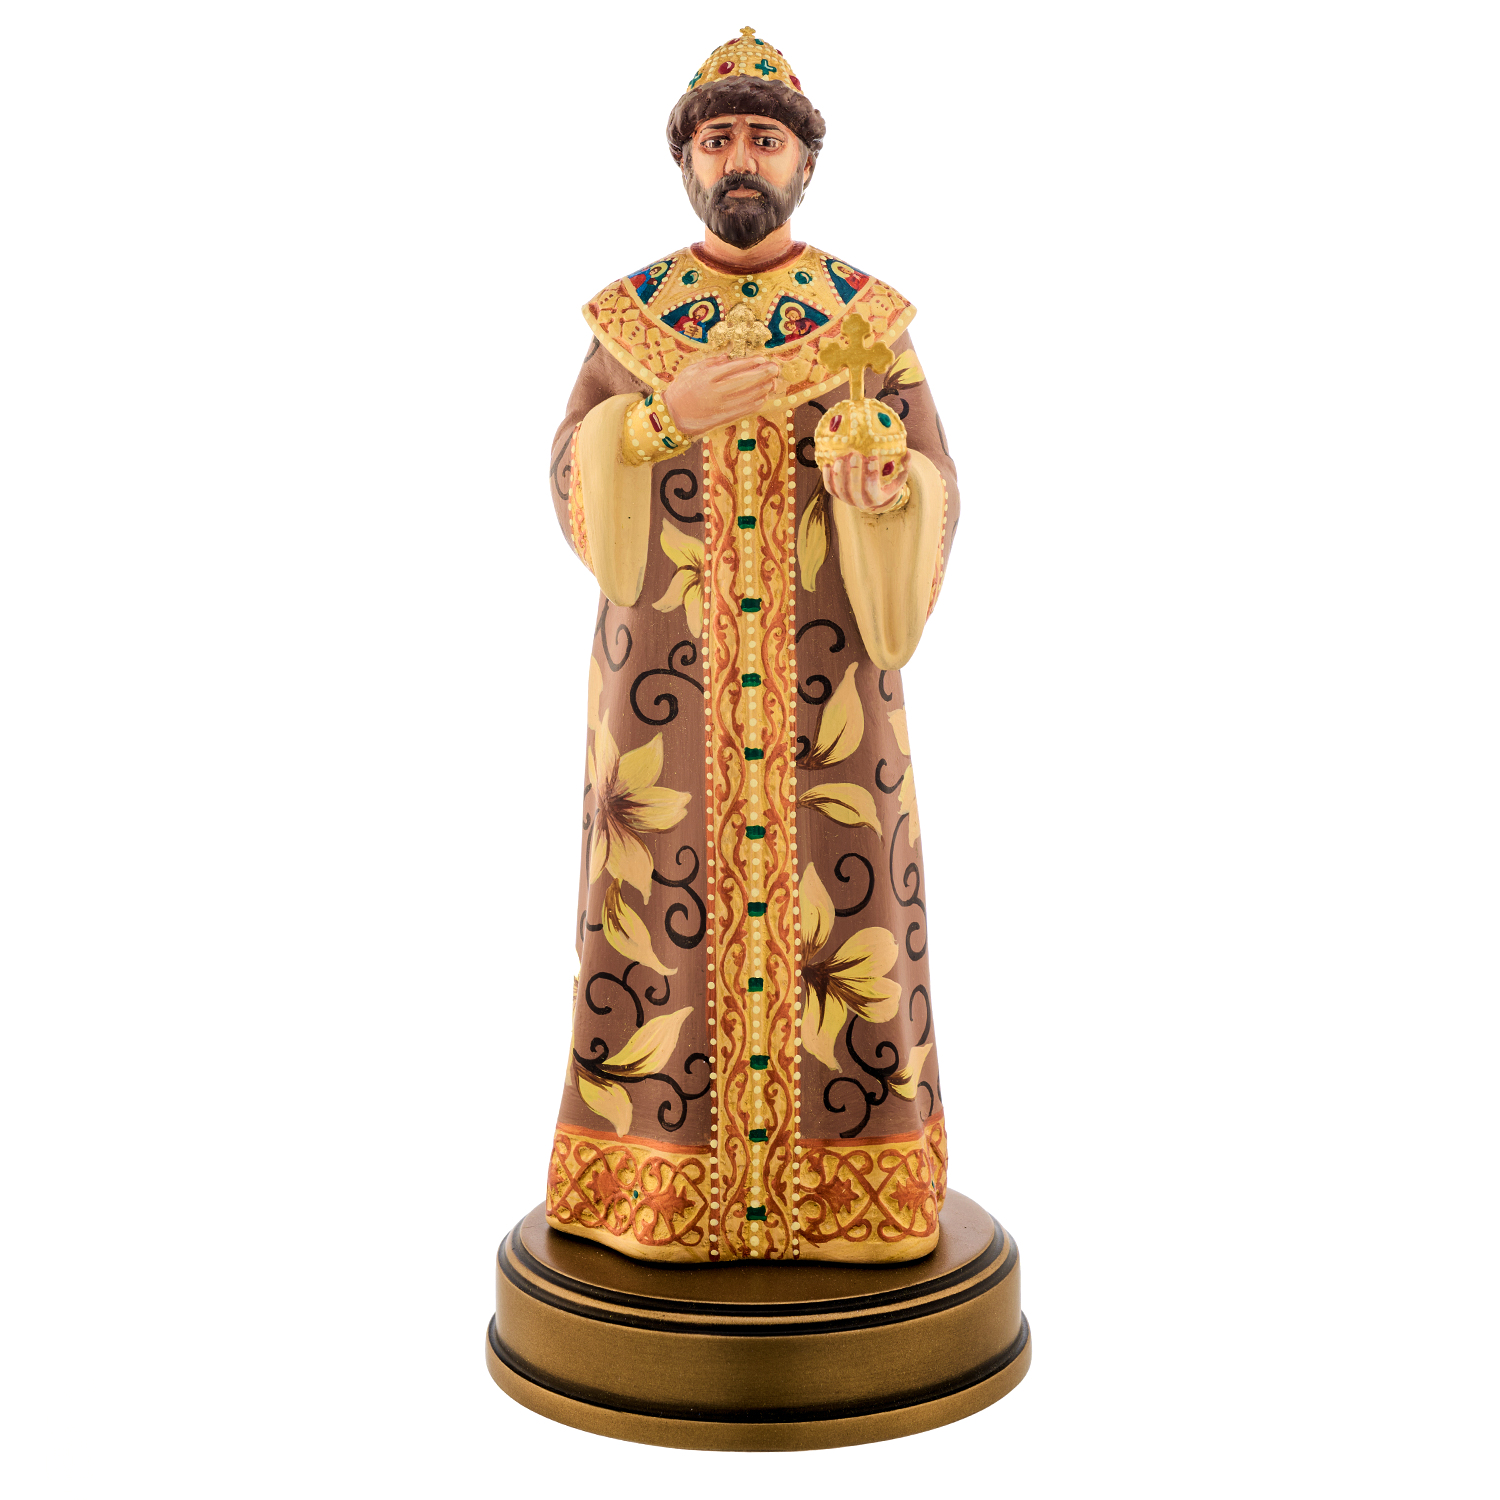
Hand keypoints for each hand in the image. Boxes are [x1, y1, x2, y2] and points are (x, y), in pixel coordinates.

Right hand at [663, 355, 778, 436]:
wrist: (673, 415)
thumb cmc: (682, 389)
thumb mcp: (692, 370)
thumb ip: (711, 362)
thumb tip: (729, 356)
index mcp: (708, 376)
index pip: (734, 367)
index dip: (751, 363)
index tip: (762, 359)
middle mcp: (716, 391)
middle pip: (745, 381)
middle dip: (763, 374)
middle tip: (775, 368)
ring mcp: (720, 406)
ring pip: (748, 396)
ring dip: (763, 388)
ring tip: (772, 382)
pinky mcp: (723, 418)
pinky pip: (744, 410)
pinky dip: (756, 403)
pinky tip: (763, 397)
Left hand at [822, 452, 908, 511]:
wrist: (872, 498)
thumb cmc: (886, 484)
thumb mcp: (898, 478)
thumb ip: (905, 466)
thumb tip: (908, 453)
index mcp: (876, 499)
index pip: (873, 487)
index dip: (872, 472)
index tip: (872, 455)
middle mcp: (861, 503)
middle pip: (855, 489)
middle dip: (854, 471)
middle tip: (855, 454)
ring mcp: (847, 500)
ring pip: (841, 489)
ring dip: (839, 473)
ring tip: (840, 457)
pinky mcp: (837, 496)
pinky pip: (830, 488)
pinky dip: (827, 477)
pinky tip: (827, 464)